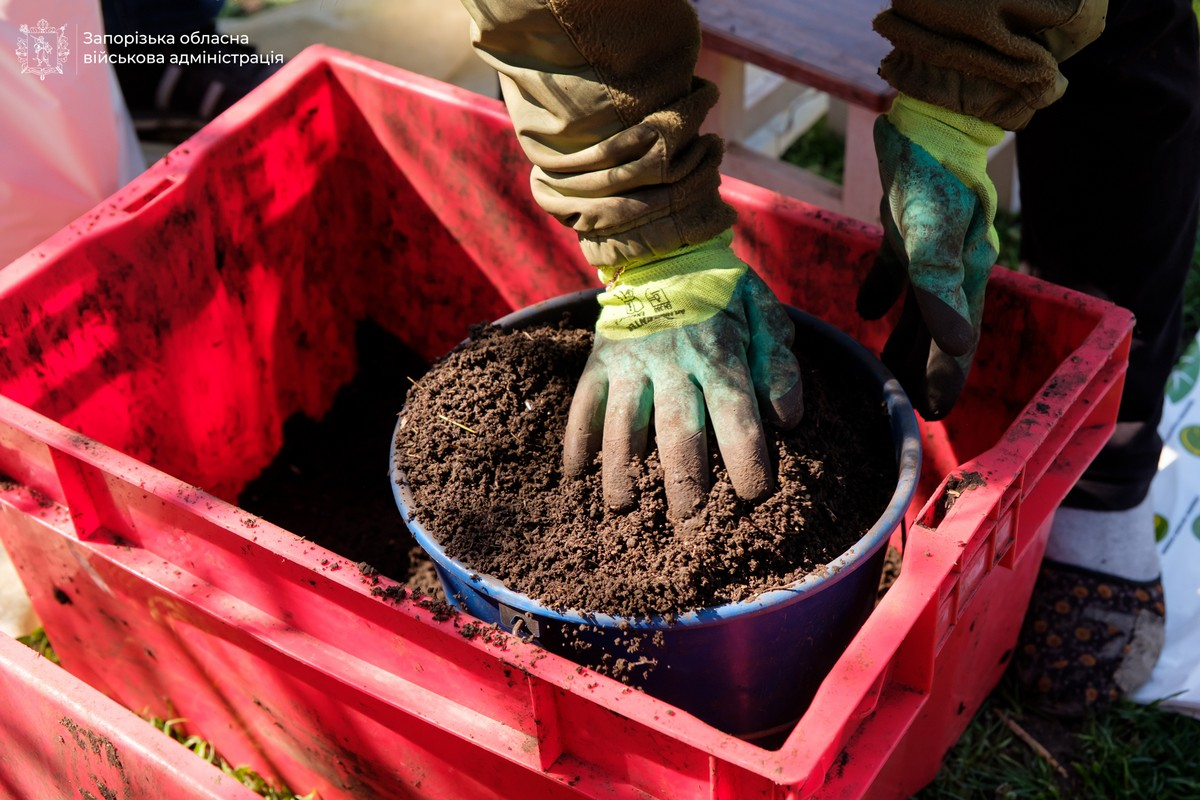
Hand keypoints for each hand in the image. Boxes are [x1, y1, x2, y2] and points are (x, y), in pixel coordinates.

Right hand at [563, 231, 802, 520]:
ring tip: (627, 509)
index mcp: (719, 350)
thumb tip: (787, 418)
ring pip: (623, 425)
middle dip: (685, 481)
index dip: (746, 457)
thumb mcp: (763, 311)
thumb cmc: (721, 293)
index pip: (735, 412)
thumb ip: (779, 362)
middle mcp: (672, 360)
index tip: (753, 495)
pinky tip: (578, 478)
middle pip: (677, 430)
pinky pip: (582, 407)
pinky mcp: (597, 362)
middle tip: (691, 521)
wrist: (659, 249)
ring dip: (623, 472)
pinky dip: (577, 444)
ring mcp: (629, 362)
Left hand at [858, 95, 1003, 419]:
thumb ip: (939, 285)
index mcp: (965, 274)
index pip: (956, 339)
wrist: (927, 118)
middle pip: (937, 332)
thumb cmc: (930, 175)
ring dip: (901, 341)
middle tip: (903, 407)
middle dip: (922, 369)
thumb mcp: (931, 231)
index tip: (933, 414)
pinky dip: (882, 294)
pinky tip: (864, 311)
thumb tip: (958, 343)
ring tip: (883, 373)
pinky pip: (896, 272)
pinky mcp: (906, 229)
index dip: (945, 377)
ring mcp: (930, 249)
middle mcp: (953, 267)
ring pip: (917, 309)